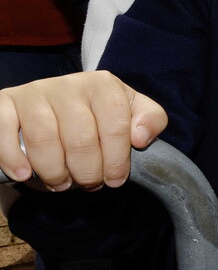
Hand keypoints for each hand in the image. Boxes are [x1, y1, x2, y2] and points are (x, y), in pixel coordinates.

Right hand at [0, 72, 167, 190]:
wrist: (50, 107)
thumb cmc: (97, 116)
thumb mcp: (131, 113)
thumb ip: (150, 120)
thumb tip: (140, 138)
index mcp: (103, 85)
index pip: (115, 125)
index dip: (116, 159)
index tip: (115, 180)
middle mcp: (68, 84)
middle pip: (80, 137)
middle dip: (87, 171)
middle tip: (88, 185)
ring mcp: (33, 93)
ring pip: (43, 138)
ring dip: (53, 171)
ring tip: (61, 183)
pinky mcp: (4, 104)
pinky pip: (4, 132)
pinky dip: (14, 159)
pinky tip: (25, 174)